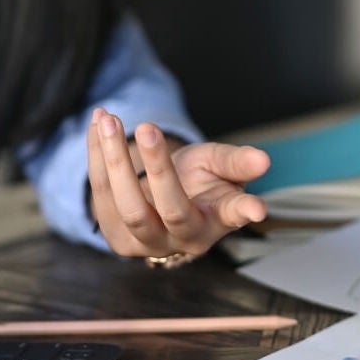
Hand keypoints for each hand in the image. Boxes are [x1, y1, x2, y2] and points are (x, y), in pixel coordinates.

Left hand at [86, 107, 268, 257]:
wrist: (160, 200)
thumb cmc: (198, 181)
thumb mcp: (218, 167)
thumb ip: (237, 163)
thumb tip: (263, 160)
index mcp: (213, 224)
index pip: (230, 215)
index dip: (243, 211)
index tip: (258, 208)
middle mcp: (178, 240)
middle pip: (167, 210)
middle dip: (155, 167)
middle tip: (148, 127)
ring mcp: (142, 241)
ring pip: (123, 203)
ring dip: (113, 156)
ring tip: (109, 118)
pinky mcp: (113, 231)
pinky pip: (100, 190)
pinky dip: (96, 153)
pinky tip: (98, 121)